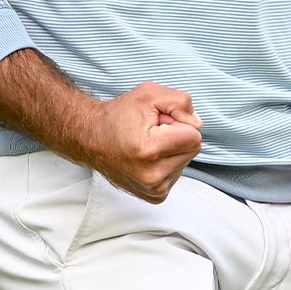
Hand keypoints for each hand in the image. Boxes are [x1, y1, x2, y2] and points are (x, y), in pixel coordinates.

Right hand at [82, 81, 201, 202]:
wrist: (92, 138)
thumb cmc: (119, 115)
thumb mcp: (150, 93)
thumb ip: (181, 102)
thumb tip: (197, 124)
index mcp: (150, 150)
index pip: (194, 137)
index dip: (179, 122)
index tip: (158, 122)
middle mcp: (152, 175)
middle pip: (193, 150)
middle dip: (177, 136)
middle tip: (152, 132)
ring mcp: (153, 189)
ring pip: (186, 161)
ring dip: (172, 150)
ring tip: (147, 144)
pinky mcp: (155, 196)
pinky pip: (177, 173)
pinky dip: (167, 163)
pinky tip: (148, 158)